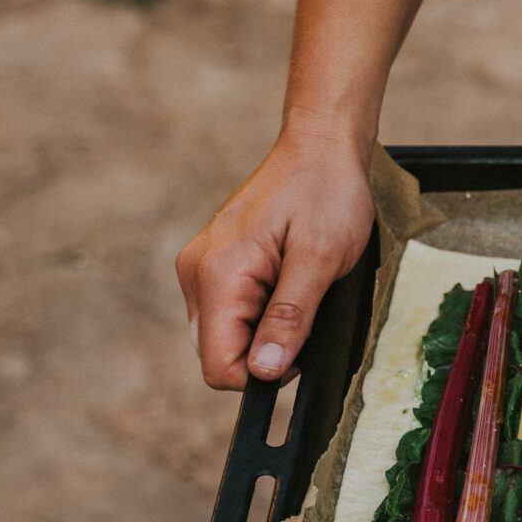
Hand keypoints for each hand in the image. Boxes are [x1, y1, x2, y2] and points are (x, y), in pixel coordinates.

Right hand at [175, 133, 375, 389]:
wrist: (320, 148)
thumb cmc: (325, 193)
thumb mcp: (320, 260)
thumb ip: (291, 318)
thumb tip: (266, 371)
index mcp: (216, 275)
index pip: (219, 367)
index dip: (263, 373)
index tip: (299, 345)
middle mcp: (195, 273)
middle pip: (220, 355)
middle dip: (265, 348)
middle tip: (304, 306)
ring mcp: (201, 267)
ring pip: (226, 335)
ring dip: (266, 327)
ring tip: (298, 285)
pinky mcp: (213, 264)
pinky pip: (231, 311)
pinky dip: (261, 310)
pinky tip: (286, 278)